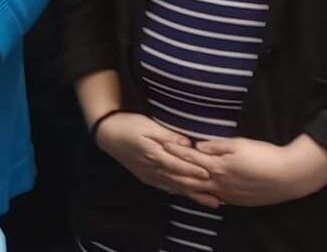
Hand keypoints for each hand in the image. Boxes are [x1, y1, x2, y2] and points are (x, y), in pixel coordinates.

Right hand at [95, 113, 219, 208]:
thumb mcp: (148, 125)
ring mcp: (149, 175)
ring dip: (193, 195)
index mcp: (154, 155)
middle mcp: (153, 169)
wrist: (107, 134)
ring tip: (210, 202)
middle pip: (179, 181)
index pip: (178, 166)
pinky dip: (179, 192)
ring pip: (174, 187)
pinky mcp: (146, 177)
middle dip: (199, 189)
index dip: (194, 171)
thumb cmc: (129, 125)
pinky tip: (188, 195)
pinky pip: (165, 187)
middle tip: (218, 196)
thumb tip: (188, 144)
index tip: (210, 175)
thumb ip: (168, 136)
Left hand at [163, 135, 326, 206]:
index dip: (174, 152)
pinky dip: (202, 195)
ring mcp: (228, 194)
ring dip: (185, 185)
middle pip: (190, 178)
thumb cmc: (264, 155)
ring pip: (200, 191)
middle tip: (157, 166)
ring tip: (170, 181)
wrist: (288, 177)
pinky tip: (197, 193)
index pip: (190, 159)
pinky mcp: (237, 201)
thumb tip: (197, 146)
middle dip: (173, 171)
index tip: (159, 146)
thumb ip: (216, 146)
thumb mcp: (239, 144)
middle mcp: (219, 183)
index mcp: (218, 167)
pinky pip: (215, 198)